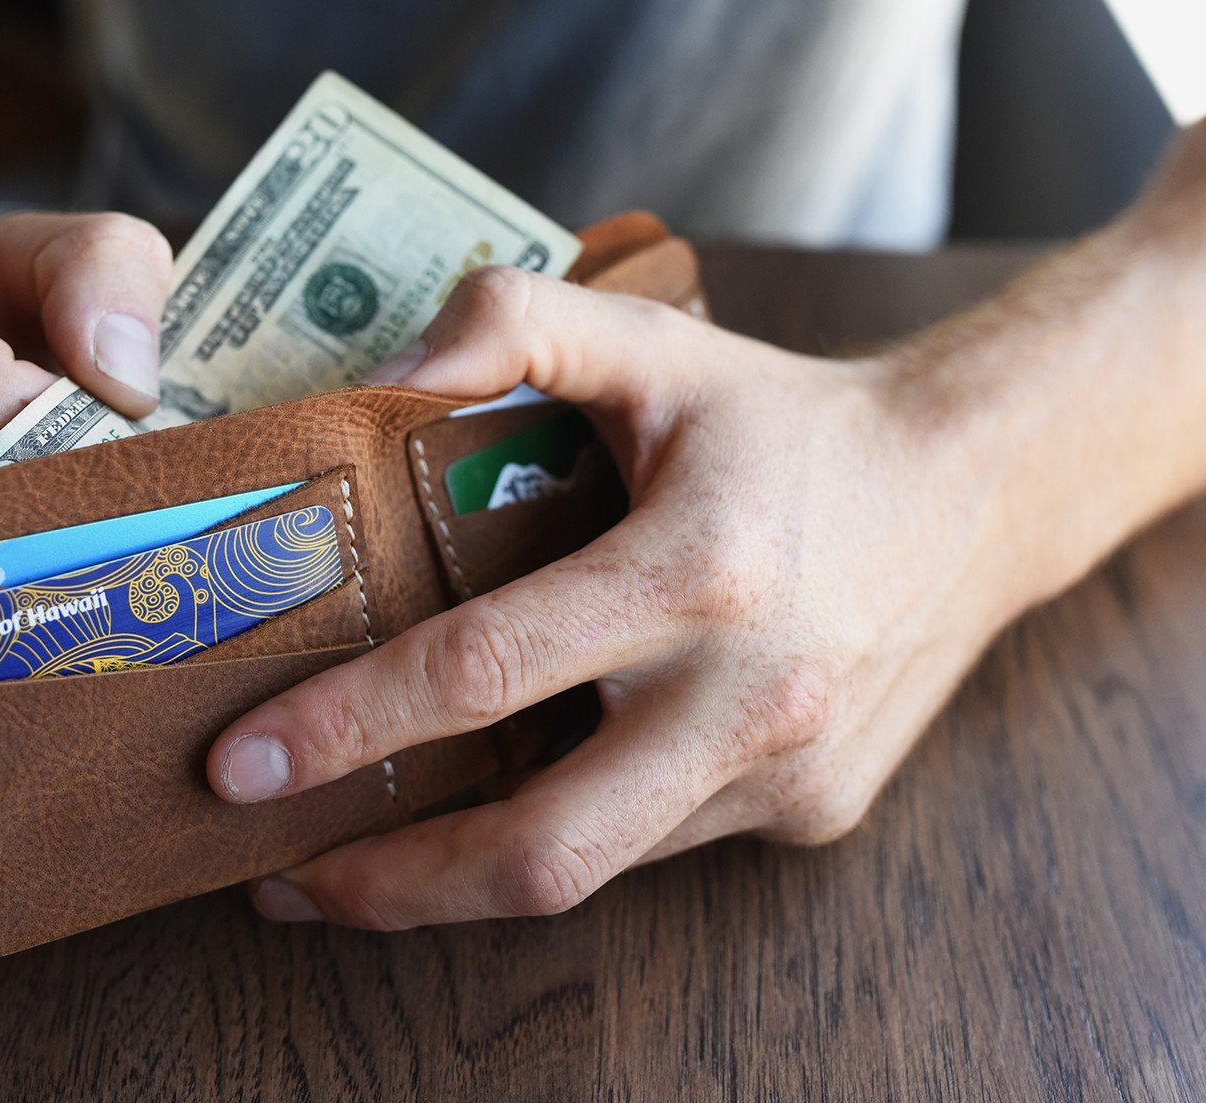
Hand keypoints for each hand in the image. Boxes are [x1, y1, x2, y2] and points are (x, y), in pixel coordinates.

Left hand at [207, 267, 1021, 927]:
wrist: (966, 496)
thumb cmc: (783, 418)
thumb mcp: (655, 338)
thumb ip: (515, 321)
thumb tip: (382, 379)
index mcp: (701, 569)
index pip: (490, 670)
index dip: (351, 726)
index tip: (239, 762)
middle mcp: (751, 695)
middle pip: (543, 848)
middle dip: (391, 883)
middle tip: (275, 872)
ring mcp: (786, 776)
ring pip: (593, 871)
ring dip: (457, 883)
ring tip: (353, 863)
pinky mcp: (808, 818)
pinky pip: (654, 846)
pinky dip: (562, 836)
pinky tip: (502, 804)